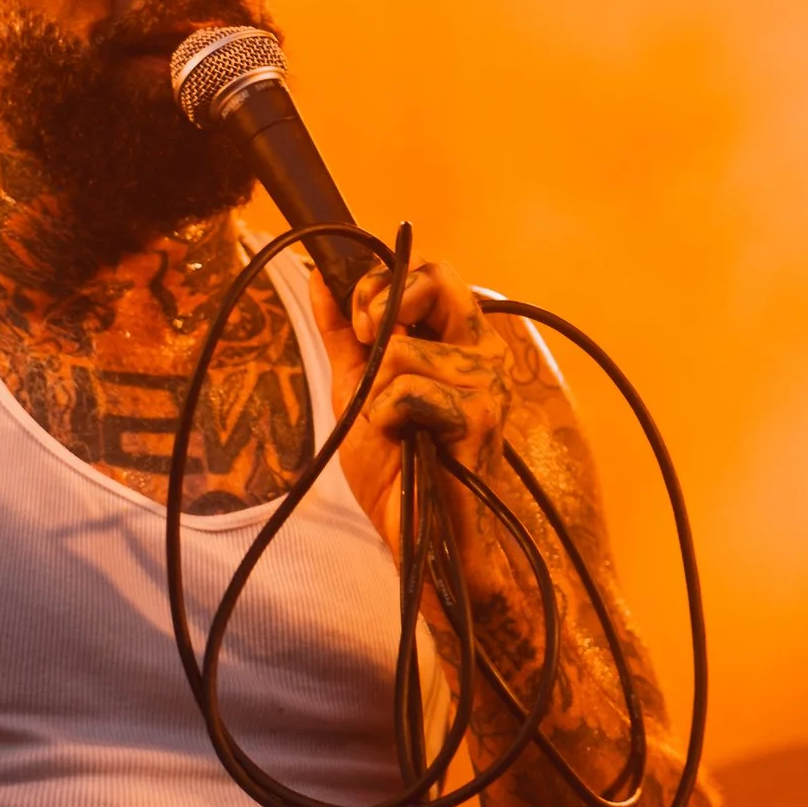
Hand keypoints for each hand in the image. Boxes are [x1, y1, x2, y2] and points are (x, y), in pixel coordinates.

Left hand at [307, 256, 523, 570]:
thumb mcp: (358, 388)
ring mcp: (488, 383)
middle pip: (438, 280)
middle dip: (384, 305)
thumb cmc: (398, 466)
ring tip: (393, 426)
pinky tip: (403, 442)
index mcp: (461, 341)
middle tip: (367, 347)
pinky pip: (407, 391)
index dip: (383, 285)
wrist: (418, 533)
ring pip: (402, 350)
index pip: (433, 273)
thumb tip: (319, 276)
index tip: (359, 325)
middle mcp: (484, 352)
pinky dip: (386, 418)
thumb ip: (344, 332)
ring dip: (376, 394)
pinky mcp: (481, 416)